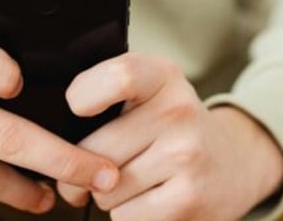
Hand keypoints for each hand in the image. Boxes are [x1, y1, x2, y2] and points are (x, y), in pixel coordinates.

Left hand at [56, 53, 282, 220]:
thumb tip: (50, 136)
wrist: (233, 164)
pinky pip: (125, 217)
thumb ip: (107, 92)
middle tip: (96, 167)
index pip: (118, 76)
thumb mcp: (151, 92)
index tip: (78, 110)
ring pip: (106, 190)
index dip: (84, 95)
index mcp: (163, 76)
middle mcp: (179, 110)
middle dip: (83, 170)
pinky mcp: (189, 199)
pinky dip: (128, 215)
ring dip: (108, 195)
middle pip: (95, 149)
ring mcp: (187, 155)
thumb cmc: (171, 128)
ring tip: (135, 180)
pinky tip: (150, 200)